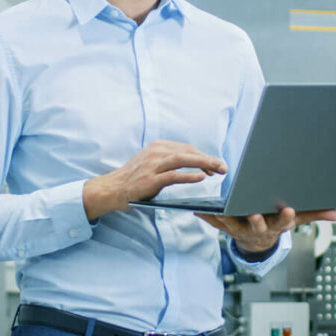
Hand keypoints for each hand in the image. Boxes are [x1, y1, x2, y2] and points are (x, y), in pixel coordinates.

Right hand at [82, 140, 225, 220]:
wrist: (112, 189)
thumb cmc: (134, 179)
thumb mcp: (152, 163)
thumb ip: (170, 162)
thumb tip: (195, 165)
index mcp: (158, 146)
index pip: (187, 148)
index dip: (203, 156)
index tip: (215, 165)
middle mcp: (156, 152)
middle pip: (188, 152)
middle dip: (208, 159)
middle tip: (223, 168)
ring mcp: (153, 165)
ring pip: (183, 160)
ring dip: (203, 164)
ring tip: (217, 170)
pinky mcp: (150, 179)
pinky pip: (173, 176)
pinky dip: (188, 176)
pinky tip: (200, 177)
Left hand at [195, 207, 335, 254]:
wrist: (257, 243)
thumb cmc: (277, 222)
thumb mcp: (297, 219)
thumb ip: (316, 215)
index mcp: (277, 225)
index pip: (284, 222)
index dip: (286, 217)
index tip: (288, 209)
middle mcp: (259, 228)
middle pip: (259, 225)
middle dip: (257, 220)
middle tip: (254, 214)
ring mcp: (242, 230)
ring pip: (234, 225)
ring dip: (226, 218)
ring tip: (219, 210)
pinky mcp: (227, 228)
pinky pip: (216, 224)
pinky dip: (207, 217)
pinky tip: (198, 209)